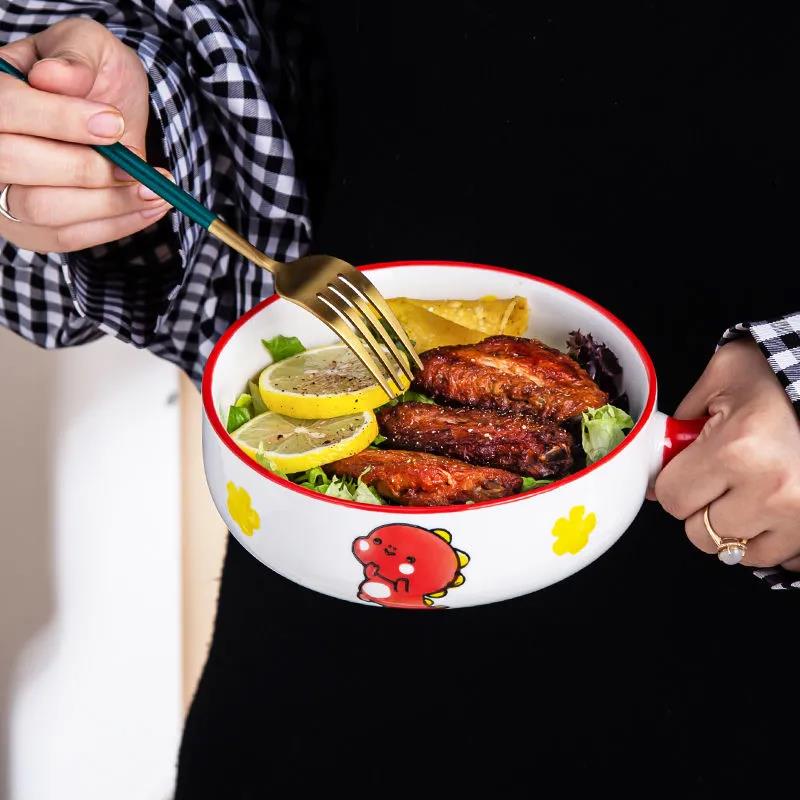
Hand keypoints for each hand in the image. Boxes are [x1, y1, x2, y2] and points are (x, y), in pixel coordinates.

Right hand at [0, 19, 170, 252]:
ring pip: (42, 209)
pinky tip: (152, 206)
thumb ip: (75, 56)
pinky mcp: (30, 230)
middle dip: (83, 168)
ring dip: (107, 203)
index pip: (6, 109)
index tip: (114, 123)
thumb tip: (55, 78)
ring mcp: (1, 194)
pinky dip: (117, 224)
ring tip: (155, 189)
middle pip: (13, 164)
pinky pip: (68, 237)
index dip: (59, 119)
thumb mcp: (87, 45)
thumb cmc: (91, 76)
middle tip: (136, 166)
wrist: (108, 115)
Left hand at [652, 337, 799, 570]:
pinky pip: (777, 559)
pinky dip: (768, 539)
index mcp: (737, 450)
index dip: (671, 483)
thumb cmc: (779, 382)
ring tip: (747, 492)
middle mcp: (770, 490)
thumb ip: (680, 419)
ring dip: (734, 528)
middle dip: (700, 508)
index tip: (684, 469)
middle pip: (701, 533)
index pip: (672, 498)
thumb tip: (656, 462)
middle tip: (719, 479)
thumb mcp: (721, 378)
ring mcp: (799, 516)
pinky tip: (771, 508)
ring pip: (736, 551)